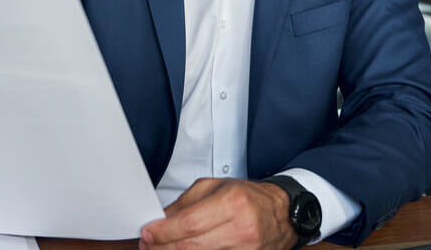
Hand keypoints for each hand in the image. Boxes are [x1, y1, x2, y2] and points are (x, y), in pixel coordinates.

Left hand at [140, 178, 296, 249]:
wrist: (283, 213)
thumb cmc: (250, 197)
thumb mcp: (216, 187)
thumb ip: (185, 203)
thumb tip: (160, 220)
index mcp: (232, 203)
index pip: (189, 223)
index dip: (163, 231)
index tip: (147, 232)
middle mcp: (241, 229)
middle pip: (191, 246)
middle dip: (163, 246)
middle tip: (148, 244)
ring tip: (162, 249)